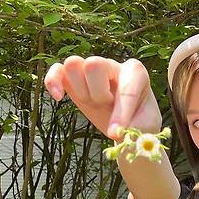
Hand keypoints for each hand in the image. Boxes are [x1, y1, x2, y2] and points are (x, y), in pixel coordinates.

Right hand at [44, 55, 162, 140]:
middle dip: (98, 94)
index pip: (125, 87)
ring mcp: (91, 69)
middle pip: (94, 65)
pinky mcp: (73, 79)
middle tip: (106, 107)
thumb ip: (136, 128)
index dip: (119, 113)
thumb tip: (115, 133)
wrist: (128, 125)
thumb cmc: (140, 122)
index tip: (114, 135)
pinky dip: (53, 81)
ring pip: (73, 64)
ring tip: (94, 104)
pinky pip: (56, 69)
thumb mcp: (146, 127)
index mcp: (136, 72)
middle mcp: (112, 65)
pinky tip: (59, 98)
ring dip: (81, 91)